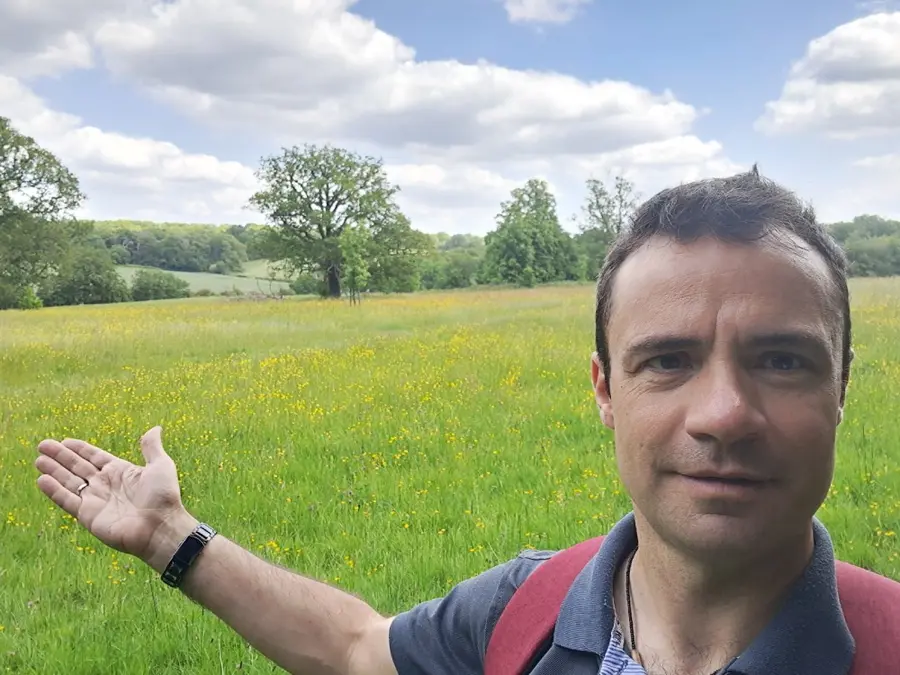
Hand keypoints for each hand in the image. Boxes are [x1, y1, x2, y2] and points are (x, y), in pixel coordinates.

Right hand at [34, 426, 189, 565]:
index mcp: (121, 471)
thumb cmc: (163, 497)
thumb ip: (152, 448)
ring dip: (54, 470)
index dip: (80, 449)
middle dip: (61, 456)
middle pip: (78, 467)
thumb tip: (156, 428)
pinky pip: (67, 500)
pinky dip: (54, 490)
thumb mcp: (160, 466)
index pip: (95, 457)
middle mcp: (105, 484)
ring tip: (38, 459)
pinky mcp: (88, 515)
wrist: (159, 527)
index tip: (64, 440)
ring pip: (69, 482)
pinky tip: (41, 479)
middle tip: (42, 445)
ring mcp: (96, 500)